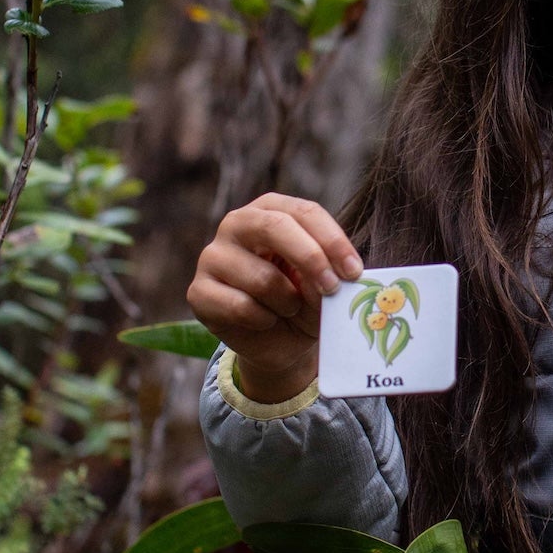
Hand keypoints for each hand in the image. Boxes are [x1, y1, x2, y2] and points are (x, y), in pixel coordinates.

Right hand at [187, 193, 362, 403]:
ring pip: (262, 278)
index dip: (333, 241)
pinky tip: (264, 321)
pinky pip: (241, 307)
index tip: (354, 271)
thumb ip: (325, 273)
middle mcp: (237, 224)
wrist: (279, 342)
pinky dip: (264, 321)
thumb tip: (323, 278)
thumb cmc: (304, 301)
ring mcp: (212, 256)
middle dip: (311, 259)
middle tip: (332, 289)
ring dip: (287, 303)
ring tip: (288, 309)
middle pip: (275, 227)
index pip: (304, 212)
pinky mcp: (199, 291)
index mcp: (271, 209)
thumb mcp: (323, 284)